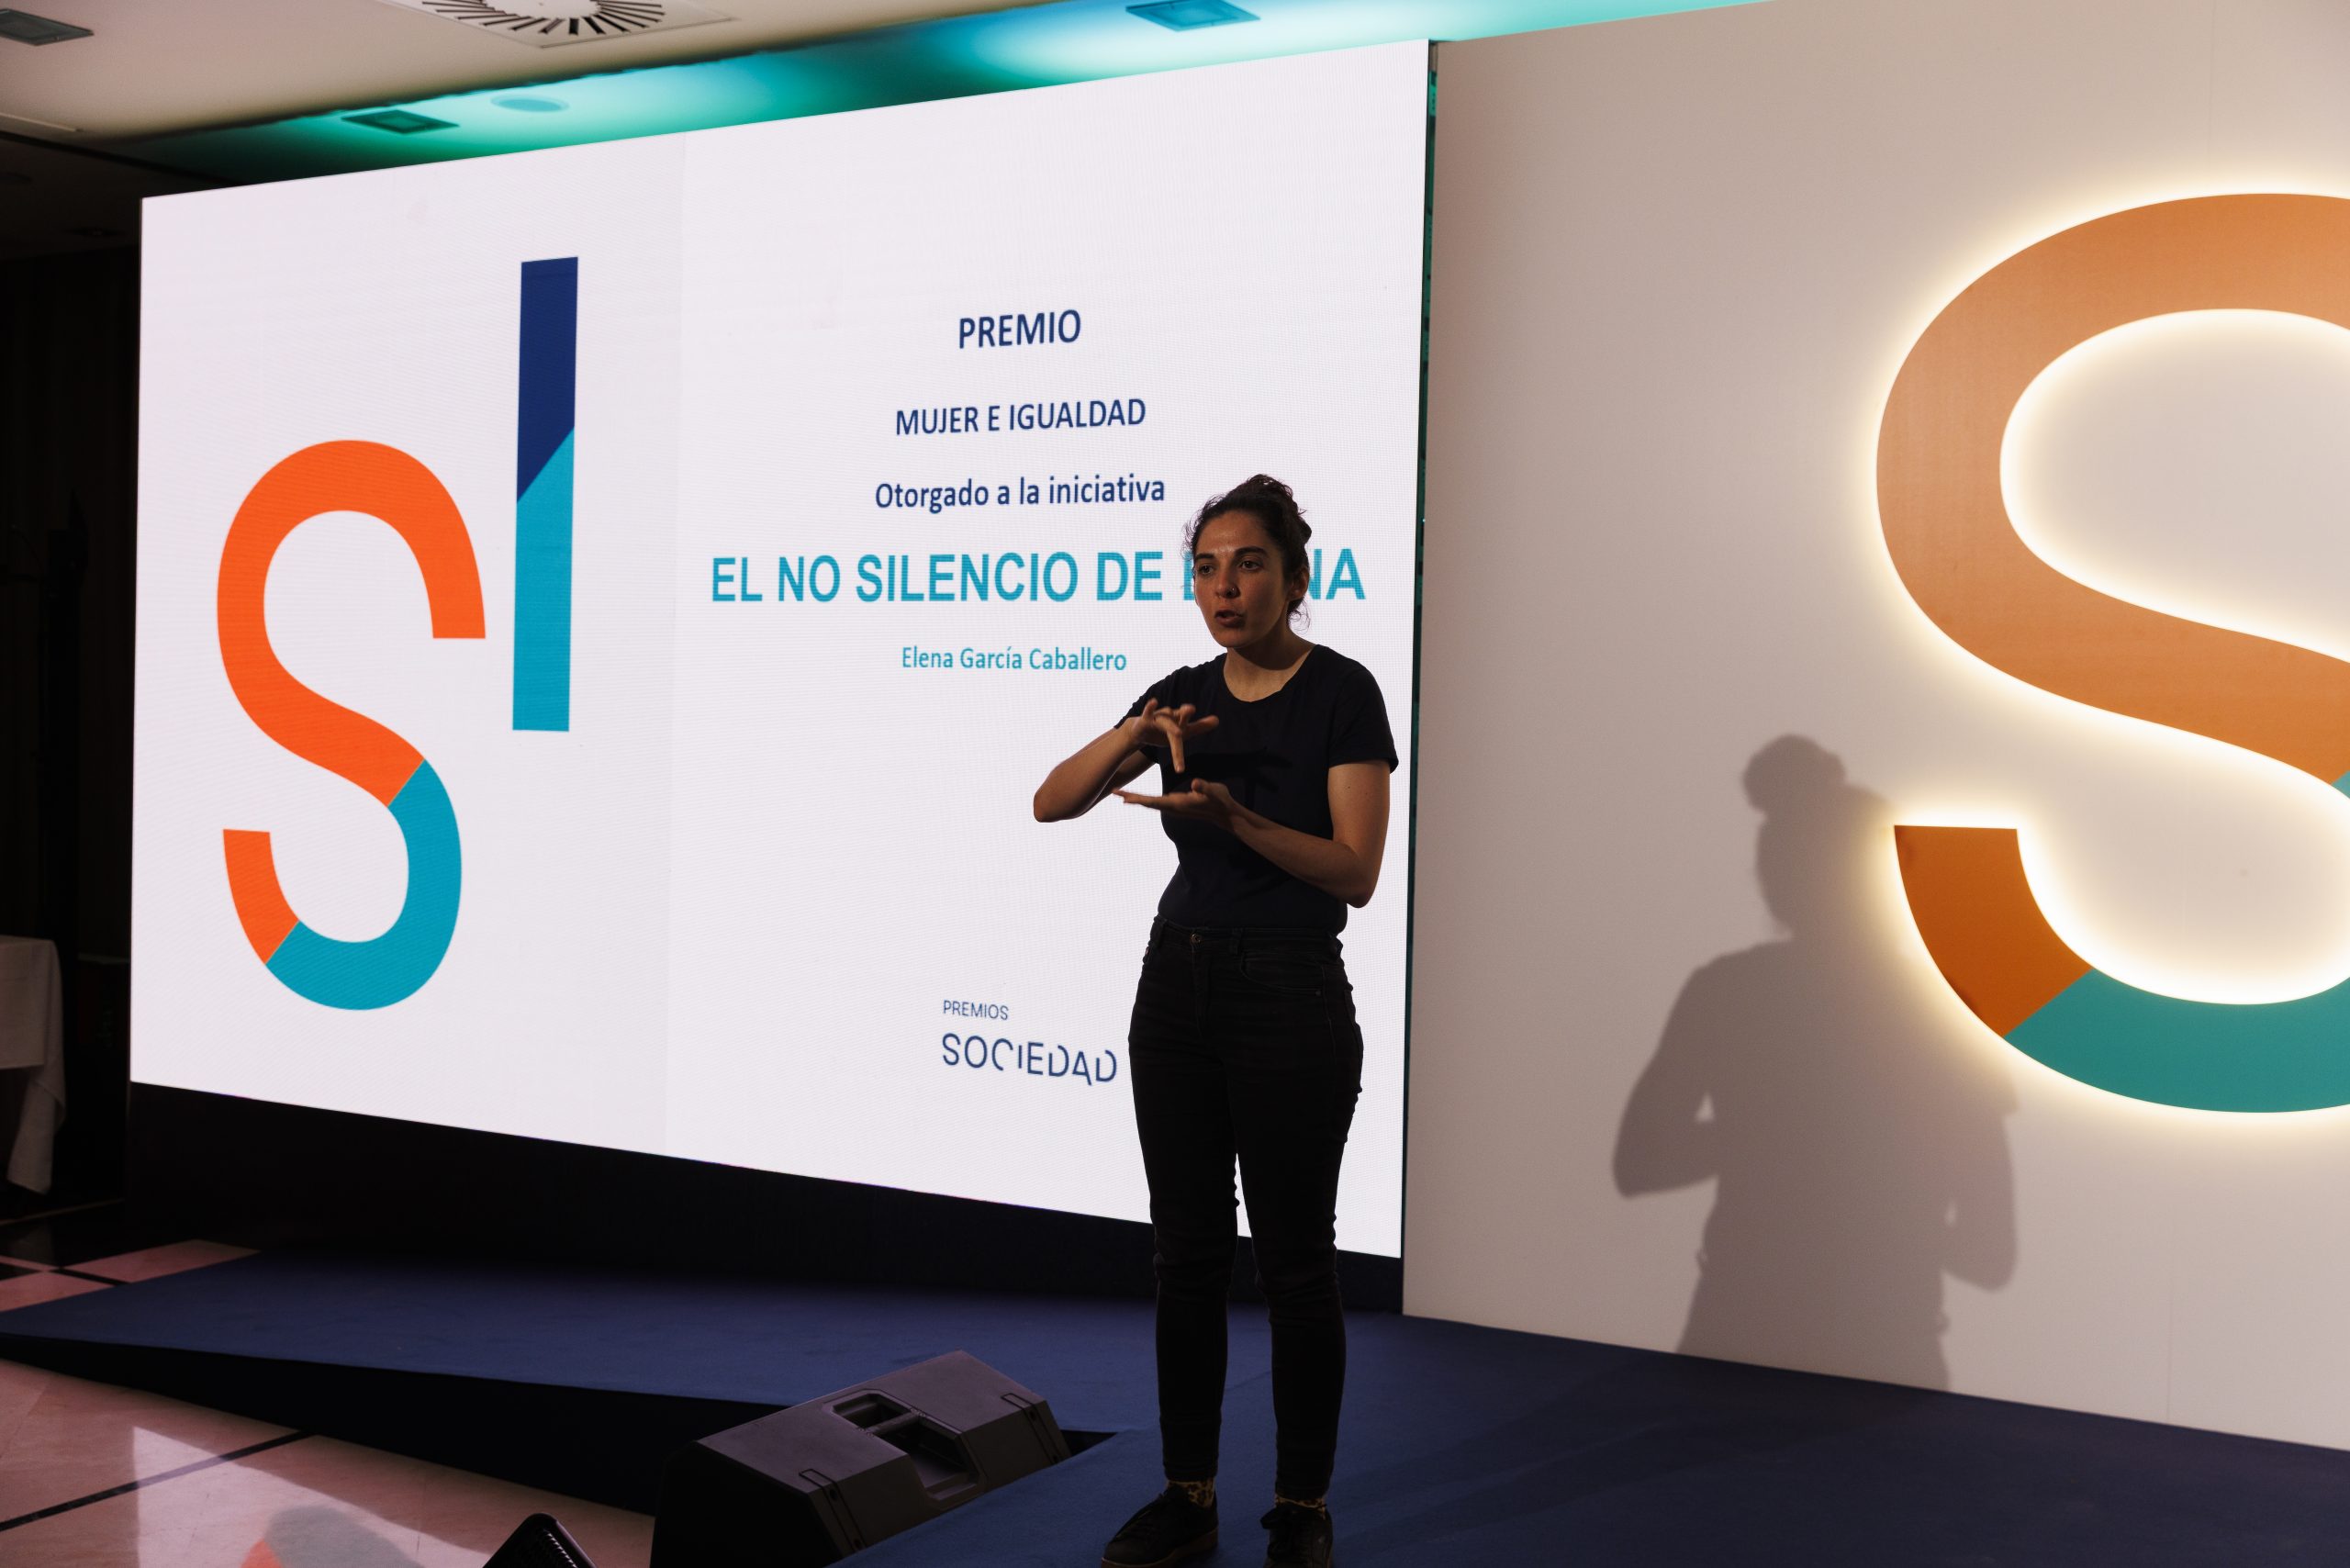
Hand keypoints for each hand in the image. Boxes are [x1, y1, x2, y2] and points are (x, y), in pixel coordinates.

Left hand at [1114, 777, 1240, 830]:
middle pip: (1147, 803)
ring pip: (1151, 804)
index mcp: (1178, 803)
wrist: (1226, 814)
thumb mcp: (1214, 791)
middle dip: (1131, 797)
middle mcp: (1173, 807)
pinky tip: (1141, 799)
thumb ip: (1205, 787)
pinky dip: (1146, 800)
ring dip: (1136, 799)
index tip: (1122, 796)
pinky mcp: (1178, 805)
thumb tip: (1196, 783)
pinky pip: (1157, 803)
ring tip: (1121, 795)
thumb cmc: (1220, 800)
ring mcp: (1175, 807)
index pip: (1153, 801)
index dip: (1137, 798)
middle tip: (1113, 791)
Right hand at [1128, 699, 1219, 772]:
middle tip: (1192, 708)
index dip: (1202, 724)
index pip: (1191, 723)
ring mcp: (1157, 718)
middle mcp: (1170, 717)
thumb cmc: (1164, 730)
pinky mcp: (1144, 721)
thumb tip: (1218, 720)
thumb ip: (1199, 727)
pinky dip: (1150, 707)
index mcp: (1179, 721)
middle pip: (1179, 717)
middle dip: (1185, 714)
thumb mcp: (1182, 731)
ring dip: (1171, 725)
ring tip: (1179, 733)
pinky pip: (1147, 713)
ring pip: (1165, 720)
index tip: (1215, 720)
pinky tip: (1154, 701)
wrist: (1140, 731)